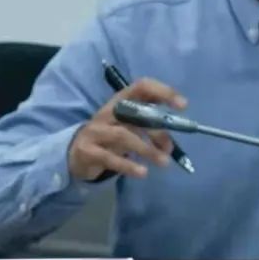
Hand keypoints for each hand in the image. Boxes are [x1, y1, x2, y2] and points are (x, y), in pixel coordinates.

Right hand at [69, 78, 186, 181]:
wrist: (76, 153)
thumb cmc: (110, 137)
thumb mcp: (130, 128)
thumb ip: (151, 131)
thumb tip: (170, 144)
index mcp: (121, 100)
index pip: (142, 87)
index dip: (163, 92)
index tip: (183, 105)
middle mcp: (108, 111)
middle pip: (134, 113)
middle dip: (157, 130)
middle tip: (170, 148)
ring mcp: (96, 130)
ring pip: (124, 136)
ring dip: (147, 149)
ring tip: (163, 163)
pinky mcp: (88, 150)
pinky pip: (110, 157)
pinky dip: (128, 165)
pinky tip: (142, 173)